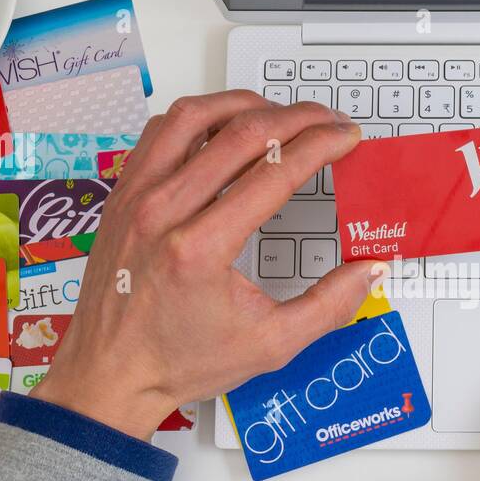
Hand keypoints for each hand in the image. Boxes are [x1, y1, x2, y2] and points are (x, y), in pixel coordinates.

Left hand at [32, 91, 383, 439]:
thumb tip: (370, 269)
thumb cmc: (178, 361)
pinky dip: (198, 116)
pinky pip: (160, 131)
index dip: (321, 145)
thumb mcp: (270, 345)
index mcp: (200, 248)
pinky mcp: (122, 194)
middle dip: (297, 118)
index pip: (274, 171)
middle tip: (327, 121)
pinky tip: (223, 124)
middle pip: (242, 133)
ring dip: (245, 104)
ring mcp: (136, 197)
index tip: (345, 138)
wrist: (109, 375)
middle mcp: (163, 212)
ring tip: (280, 113)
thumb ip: (330, 305)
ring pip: (194, 117)